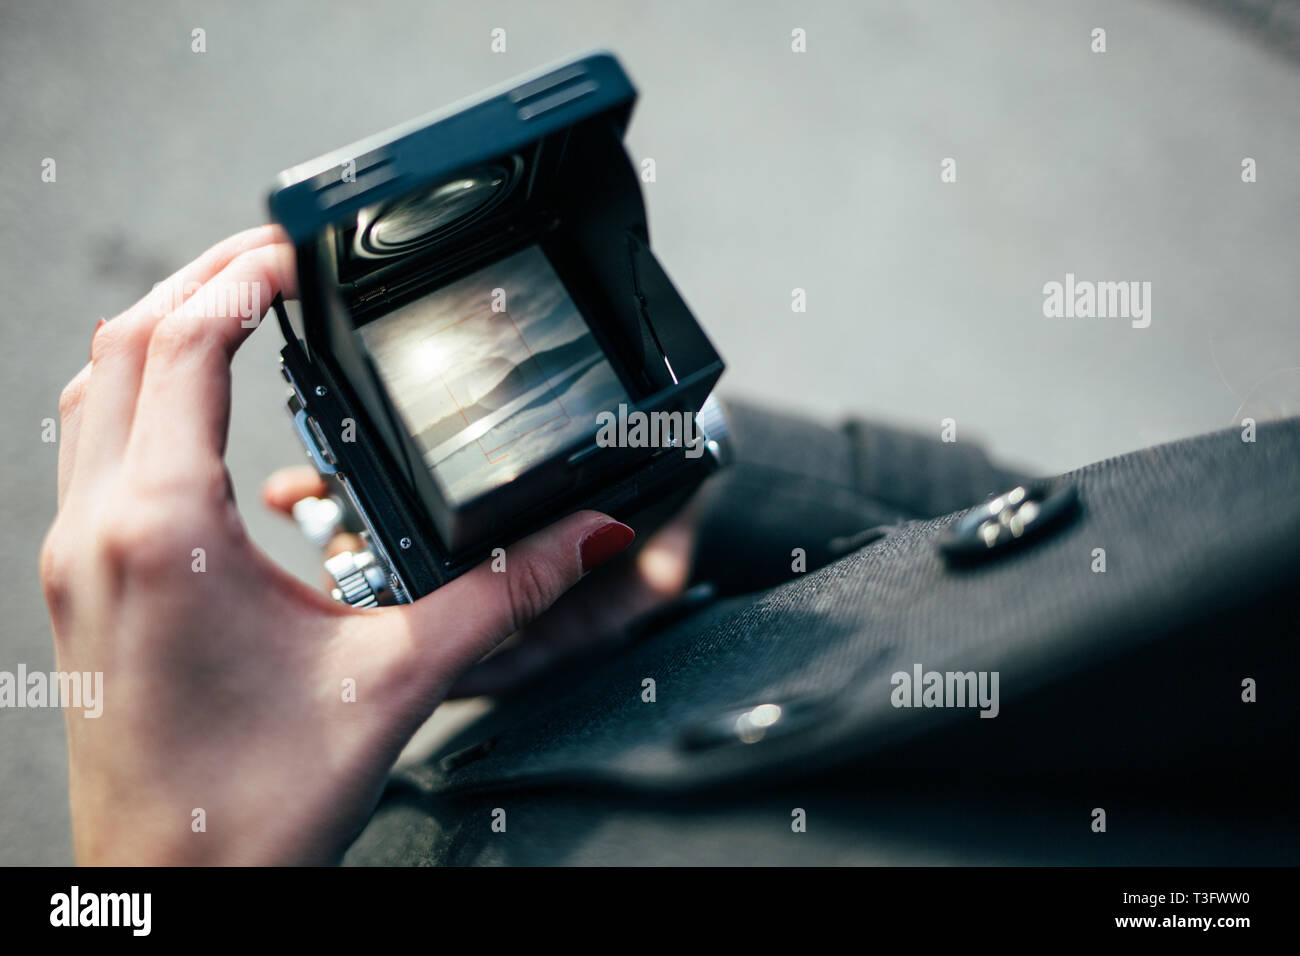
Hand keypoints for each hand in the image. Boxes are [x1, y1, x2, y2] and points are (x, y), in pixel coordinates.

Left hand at [40, 226, 634, 864]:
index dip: (240, 275)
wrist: (173, 892)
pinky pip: (86, 447)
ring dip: (159, 330)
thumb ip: (504, 594)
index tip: (295, 248)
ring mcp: (78, 557)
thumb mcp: (395, 681)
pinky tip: (193, 405)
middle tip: (275, 256)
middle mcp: (101, 530)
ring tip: (235, 304)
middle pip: (124, 343)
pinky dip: (136, 393)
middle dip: (199, 279)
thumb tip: (587, 536)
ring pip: (92, 391)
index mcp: (165, 531)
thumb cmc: (250, 807)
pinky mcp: (83, 585)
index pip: (184, 345)